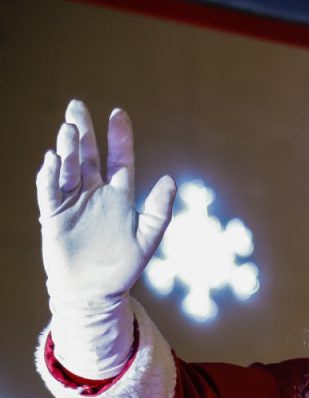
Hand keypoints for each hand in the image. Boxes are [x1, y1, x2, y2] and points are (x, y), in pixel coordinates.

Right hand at [36, 99, 175, 377]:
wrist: (95, 291)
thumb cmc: (124, 266)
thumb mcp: (147, 238)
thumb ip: (159, 210)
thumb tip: (170, 180)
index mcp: (119, 195)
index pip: (120, 159)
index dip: (119, 137)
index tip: (118, 113)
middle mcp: (94, 193)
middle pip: (87, 155)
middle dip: (82, 131)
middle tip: (76, 106)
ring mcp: (72, 202)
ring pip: (68, 168)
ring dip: (66, 149)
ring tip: (67, 129)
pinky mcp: (54, 216)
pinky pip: (50, 191)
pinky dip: (50, 175)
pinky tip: (52, 159)